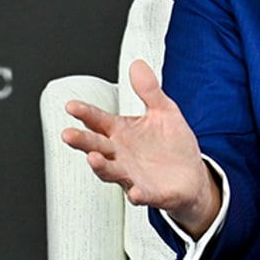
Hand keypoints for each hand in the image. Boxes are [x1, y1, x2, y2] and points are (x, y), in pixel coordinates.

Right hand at [61, 59, 220, 237]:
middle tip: (68, 134)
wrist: (191, 175)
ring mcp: (133, 175)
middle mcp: (122, 154)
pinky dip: (138, 194)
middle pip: (97, 146)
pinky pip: (142, 195)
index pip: (99, 121)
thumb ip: (149, 90)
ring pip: (111, 172)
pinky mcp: (150, 193)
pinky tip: (136, 192)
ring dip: (101, 166)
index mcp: (123, 132)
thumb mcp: (164, 110)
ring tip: (93, 158)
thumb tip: (137, 64)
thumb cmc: (172, 144)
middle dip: (83, 141)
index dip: (85, 113)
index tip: (71, 106)